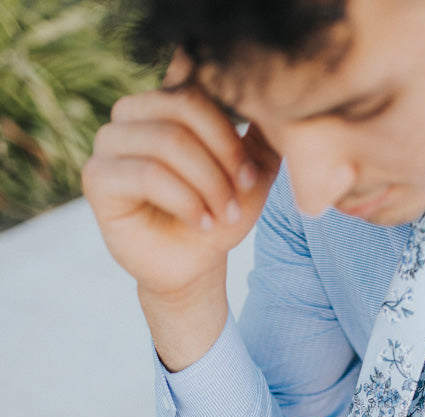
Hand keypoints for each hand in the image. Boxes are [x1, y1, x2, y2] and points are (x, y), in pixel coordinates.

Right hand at [82, 50, 280, 298]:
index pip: (199, 89)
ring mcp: (108, 143)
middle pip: (182, 106)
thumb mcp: (252, 173)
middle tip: (241, 196)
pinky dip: (185, 200)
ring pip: (167, 141)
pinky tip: (203, 223)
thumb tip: (275, 97)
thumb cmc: (218, 214)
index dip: (229, 131)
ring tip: (224, 215)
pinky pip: (147, 174)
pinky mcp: (96, 177)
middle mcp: (131, 114)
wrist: (193, 266)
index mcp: (164, 101)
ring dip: (207, 182)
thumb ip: (263, 134)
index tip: (252, 175)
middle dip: (221, 156)